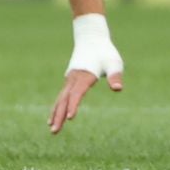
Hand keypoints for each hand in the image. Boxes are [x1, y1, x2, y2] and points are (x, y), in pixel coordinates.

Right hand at [49, 14, 123, 134]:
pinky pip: (61, 96)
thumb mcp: (114, 63)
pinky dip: (57, 106)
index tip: (69, 118)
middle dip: (59, 115)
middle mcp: (74, 79)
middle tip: (54, 131)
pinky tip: (54, 116)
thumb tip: (117, 88)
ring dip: (56, 113)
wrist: (91, 38)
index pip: (77, 94)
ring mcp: (70, 79)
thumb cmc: (105, 51)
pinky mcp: (70, 80)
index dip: (73, 106)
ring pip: (60, 99)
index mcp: (85, 76)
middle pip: (64, 100)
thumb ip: (115, 76)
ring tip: (52, 128)